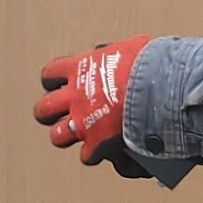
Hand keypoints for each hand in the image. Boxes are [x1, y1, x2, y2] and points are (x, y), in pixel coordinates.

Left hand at [34, 38, 150, 163]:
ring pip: (57, 136)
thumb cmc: (149, 63)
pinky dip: (94, 154)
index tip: (60, 84)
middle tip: (58, 115)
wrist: (159, 86)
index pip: (50, 74)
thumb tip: (127, 51)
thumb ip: (119, 52)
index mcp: (80, 68)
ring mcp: (83, 121)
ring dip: (66, 136)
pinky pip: (87, 155)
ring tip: (76, 136)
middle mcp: (75, 96)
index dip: (53, 81)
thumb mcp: (131, 47)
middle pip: (43, 109)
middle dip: (49, 113)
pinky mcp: (97, 142)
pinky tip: (102, 150)